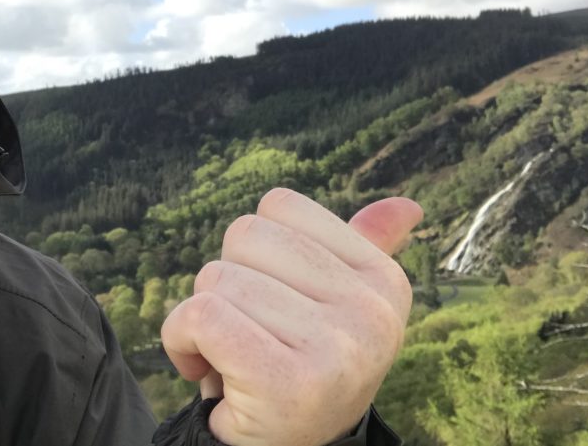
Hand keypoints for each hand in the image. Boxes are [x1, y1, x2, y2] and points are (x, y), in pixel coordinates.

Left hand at [160, 188, 422, 445]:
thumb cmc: (299, 364)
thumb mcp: (338, 305)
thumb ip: (366, 248)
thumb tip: (409, 204)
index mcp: (384, 281)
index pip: (279, 206)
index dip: (255, 250)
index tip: (273, 299)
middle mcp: (371, 314)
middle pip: (244, 236)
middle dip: (227, 281)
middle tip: (249, 330)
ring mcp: (334, 349)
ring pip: (217, 278)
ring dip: (200, 317)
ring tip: (230, 357)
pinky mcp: (286, 383)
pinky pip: (200, 316)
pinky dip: (179, 339)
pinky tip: (199, 368)